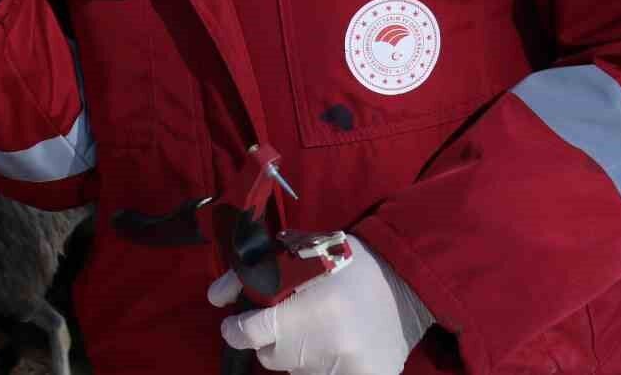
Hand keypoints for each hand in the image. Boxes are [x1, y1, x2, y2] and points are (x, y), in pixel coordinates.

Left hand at [208, 235, 431, 374]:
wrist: (404, 279)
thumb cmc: (343, 262)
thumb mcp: (292, 257)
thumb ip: (249, 277)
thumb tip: (215, 299)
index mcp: (308, 311)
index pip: (249, 335)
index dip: (237, 329)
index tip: (238, 324)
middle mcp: (326, 347)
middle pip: (272, 358)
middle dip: (273, 340)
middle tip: (292, 320)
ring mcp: (348, 370)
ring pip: (297, 372)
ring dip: (300, 354)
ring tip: (320, 329)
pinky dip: (326, 365)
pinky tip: (338, 345)